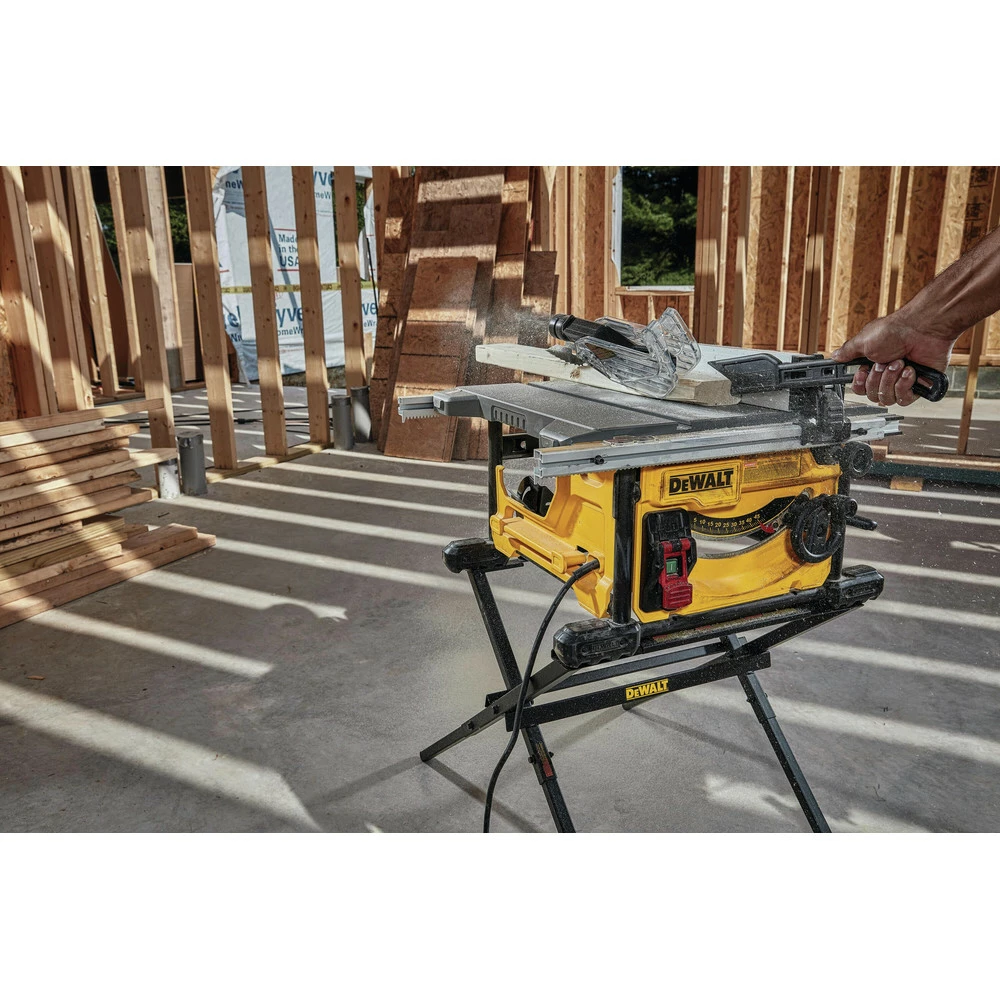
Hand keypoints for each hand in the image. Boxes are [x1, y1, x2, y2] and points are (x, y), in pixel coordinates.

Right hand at [830, 315, 952, 405]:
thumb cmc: (896, 331)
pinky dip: (904, 385)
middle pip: (873, 395)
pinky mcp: (918, 386)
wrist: (922, 329)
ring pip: (887, 398)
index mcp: (873, 365)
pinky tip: (909, 371)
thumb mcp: (863, 341)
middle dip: (877, 379)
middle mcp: (887, 375)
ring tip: (899, 364)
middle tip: (884, 364)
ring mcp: (902, 381)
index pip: (861, 389)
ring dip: (891, 380)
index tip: (862, 373)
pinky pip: (904, 399)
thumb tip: (835, 356)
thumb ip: (848, 352)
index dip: (860, 385)